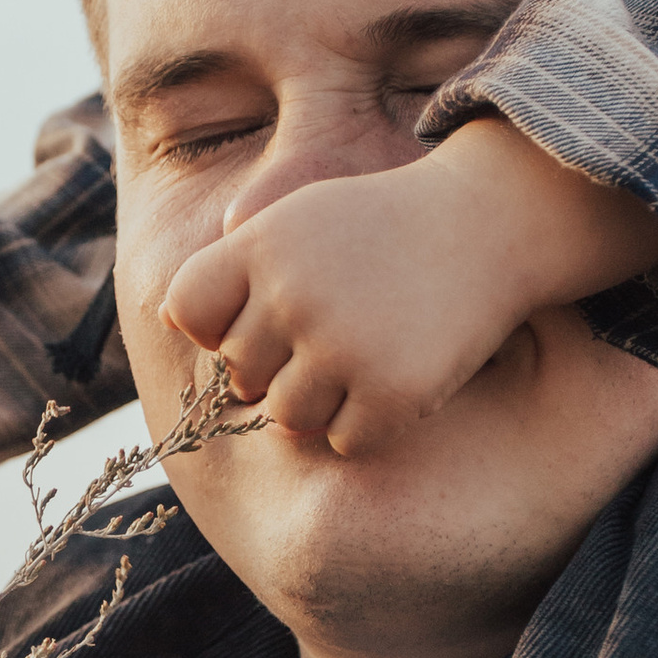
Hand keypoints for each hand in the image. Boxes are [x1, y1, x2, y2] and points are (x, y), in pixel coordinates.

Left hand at [158, 122, 657, 453]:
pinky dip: (371, 424)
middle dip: (280, 364)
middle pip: (241, 376)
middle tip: (336, 328)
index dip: (219, 324)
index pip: (187, 314)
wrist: (489, 221)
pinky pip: (346, 443)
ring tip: (365, 354)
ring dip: (323, 401)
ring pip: (288, 419)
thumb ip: (236, 260)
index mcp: (258, 245)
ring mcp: (342, 347)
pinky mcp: (393, 391)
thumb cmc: (384, 224)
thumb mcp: (301, 214)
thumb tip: (168, 318)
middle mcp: (291, 295)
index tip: (264, 311)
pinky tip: (398, 377)